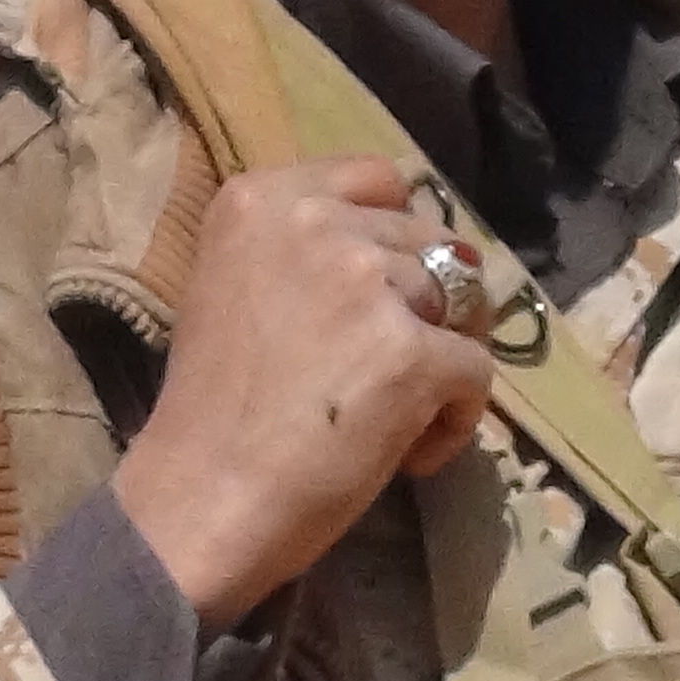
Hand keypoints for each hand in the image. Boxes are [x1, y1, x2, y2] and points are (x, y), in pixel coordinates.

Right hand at [111, 158, 498, 621]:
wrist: (201, 501)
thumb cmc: (211, 413)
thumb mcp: (232, 290)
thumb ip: (301, 255)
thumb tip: (396, 254)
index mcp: (263, 200)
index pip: (378, 179)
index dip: (395, 238)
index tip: (381, 294)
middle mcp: (317, 222)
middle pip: (427, 244)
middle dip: (424, 308)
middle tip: (383, 373)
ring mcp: (368, 283)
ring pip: (461, 305)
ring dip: (442, 362)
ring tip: (394, 420)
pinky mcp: (413, 351)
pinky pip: (478, 372)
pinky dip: (457, 419)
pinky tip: (409, 455)